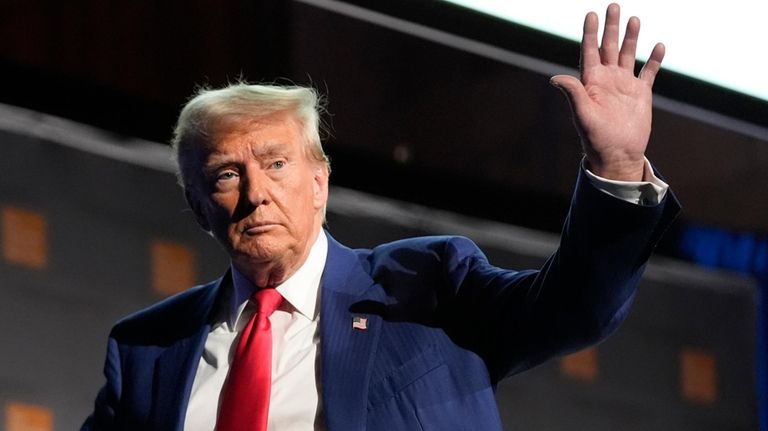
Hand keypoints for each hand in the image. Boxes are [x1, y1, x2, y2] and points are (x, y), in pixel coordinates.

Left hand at [550, 3, 664, 180]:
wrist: (617, 155)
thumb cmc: (596, 139)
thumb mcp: (583, 115)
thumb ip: (573, 94)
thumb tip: (555, 78)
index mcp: (591, 82)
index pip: (590, 51)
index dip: (590, 33)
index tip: (591, 14)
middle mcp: (607, 80)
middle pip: (609, 47)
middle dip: (611, 27)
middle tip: (613, 6)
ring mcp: (624, 86)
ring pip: (628, 55)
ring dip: (631, 38)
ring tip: (634, 19)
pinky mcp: (641, 94)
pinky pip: (649, 72)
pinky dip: (654, 60)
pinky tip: (659, 45)